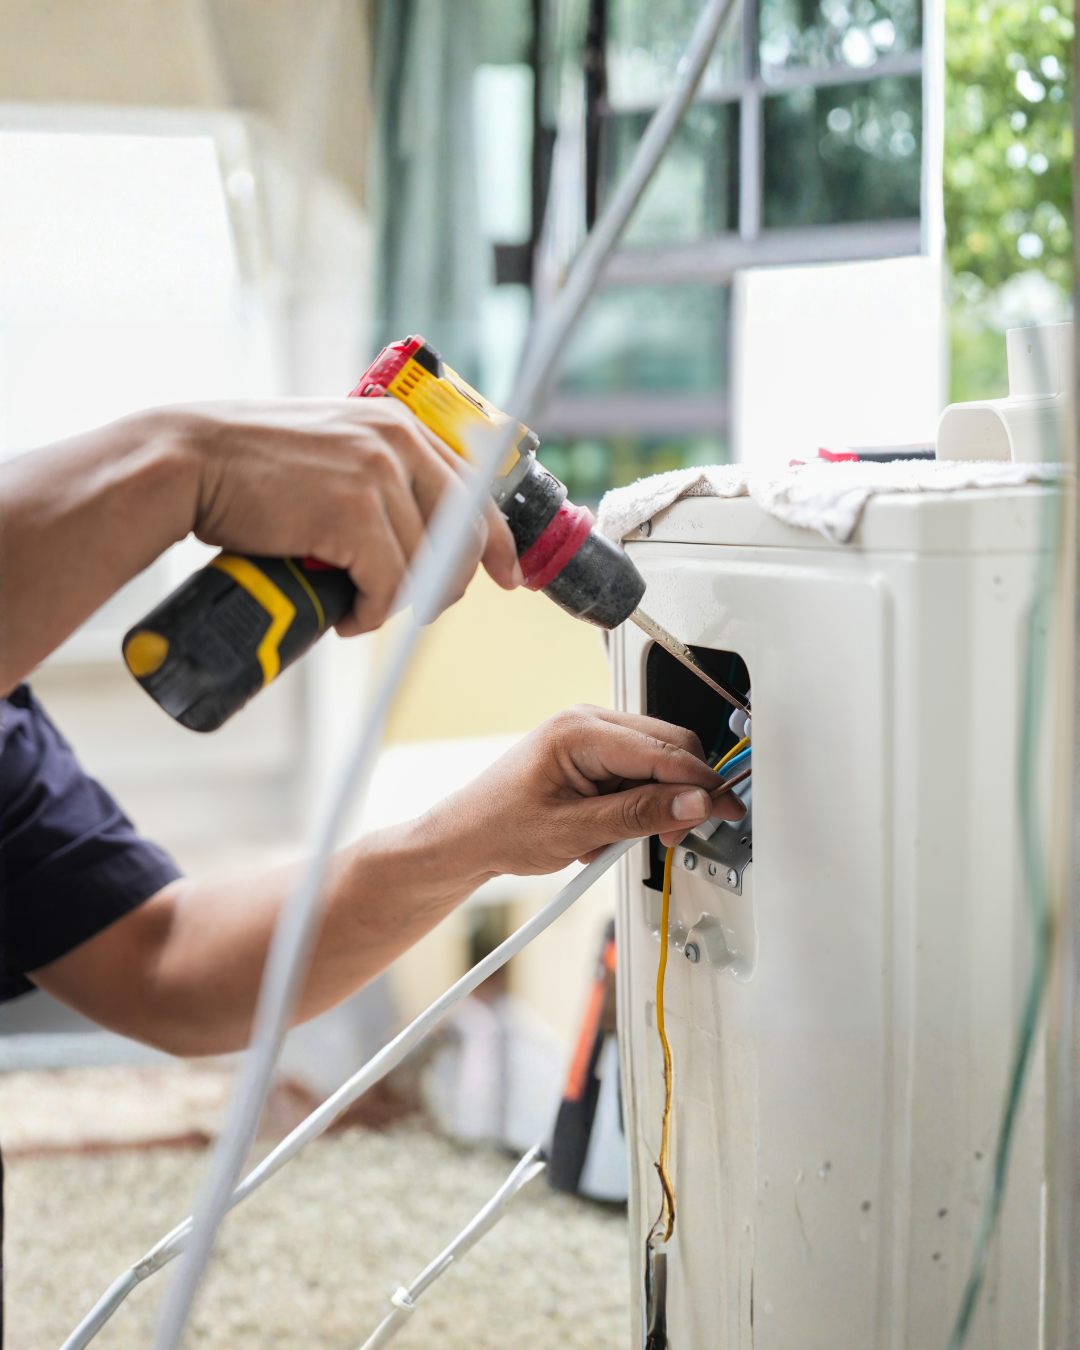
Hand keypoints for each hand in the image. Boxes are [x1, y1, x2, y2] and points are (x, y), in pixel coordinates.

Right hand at [174, 397, 521, 633]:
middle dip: (449, 584)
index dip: (496, 541)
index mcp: (398, 425)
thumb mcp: (331, 449)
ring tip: (362, 609)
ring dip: (397, 602)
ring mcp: (377, 476)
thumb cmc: (250, 466)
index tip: (507, 576)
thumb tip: (416, 532)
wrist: (188, 462)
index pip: (473, 488)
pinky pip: (388, 585)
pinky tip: (348, 616)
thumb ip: (377, 473)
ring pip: (424, 567)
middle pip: (462, 535)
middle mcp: (396, 443)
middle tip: (422, 609)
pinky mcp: (352, 514)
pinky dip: (371, 613)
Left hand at [423, 705, 746, 876]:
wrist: (466, 837)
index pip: (663, 750)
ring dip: (657, 801)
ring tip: (620, 838)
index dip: (701, 783)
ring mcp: (591, 735)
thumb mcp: (574, 831)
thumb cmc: (500, 827)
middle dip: (683, 792)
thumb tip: (692, 803)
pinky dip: (639, 802)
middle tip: (676, 834)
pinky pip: (639, 771)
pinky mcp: (593, 754)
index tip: (725, 809)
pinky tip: (610, 828)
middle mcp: (588, 722)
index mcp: (579, 730)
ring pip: (658, 761)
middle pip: (670, 747)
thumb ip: (639, 816)